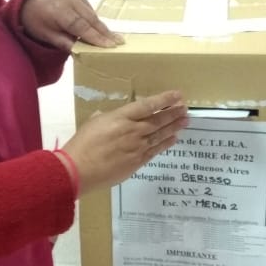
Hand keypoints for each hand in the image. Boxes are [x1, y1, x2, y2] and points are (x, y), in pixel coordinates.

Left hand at [20, 0, 123, 50]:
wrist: (29, 0)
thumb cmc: (36, 20)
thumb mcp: (46, 35)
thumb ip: (64, 42)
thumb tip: (82, 53)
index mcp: (59, 10)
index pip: (81, 26)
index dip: (96, 37)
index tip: (110, 46)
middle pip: (91, 19)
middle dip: (105, 33)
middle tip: (120, 43)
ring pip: (92, 14)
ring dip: (102, 27)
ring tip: (115, 39)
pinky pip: (89, 9)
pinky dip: (94, 20)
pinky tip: (103, 30)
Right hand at [59, 91, 188, 194]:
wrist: (80, 169)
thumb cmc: (82, 144)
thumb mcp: (92, 123)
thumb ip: (106, 118)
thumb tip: (110, 117)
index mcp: (121, 117)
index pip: (148, 105)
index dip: (164, 99)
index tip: (177, 95)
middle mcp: (133, 130)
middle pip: (158, 119)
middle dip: (173, 113)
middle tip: (185, 108)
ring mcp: (137, 146)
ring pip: (160, 134)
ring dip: (174, 127)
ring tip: (185, 121)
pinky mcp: (138, 161)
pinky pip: (156, 150)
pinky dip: (166, 143)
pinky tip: (173, 139)